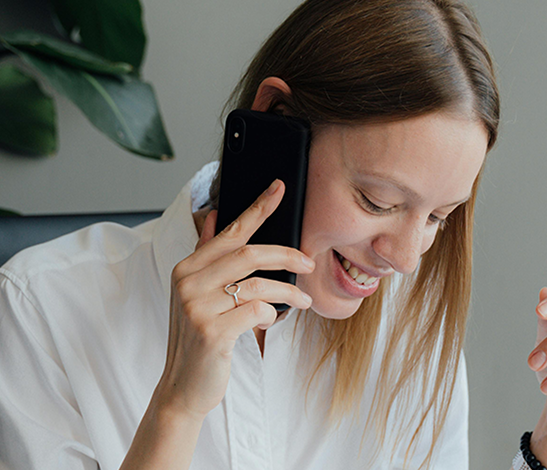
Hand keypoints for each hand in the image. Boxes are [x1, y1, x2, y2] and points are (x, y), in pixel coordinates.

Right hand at [153, 179, 314, 421]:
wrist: (183, 386)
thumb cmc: (199, 338)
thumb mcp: (197, 294)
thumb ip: (208, 256)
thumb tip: (217, 216)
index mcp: (187, 268)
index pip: (230, 231)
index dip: (257, 208)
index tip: (279, 188)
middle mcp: (188, 283)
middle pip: (249, 254)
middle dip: (286, 255)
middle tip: (310, 263)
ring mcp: (196, 307)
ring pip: (258, 285)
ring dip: (288, 292)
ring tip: (303, 301)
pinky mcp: (210, 332)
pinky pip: (256, 312)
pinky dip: (271, 315)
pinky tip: (270, 321)